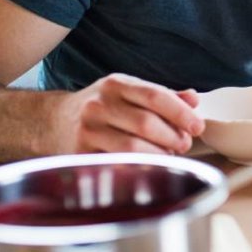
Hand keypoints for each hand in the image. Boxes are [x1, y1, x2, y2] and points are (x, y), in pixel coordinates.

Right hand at [55, 73, 204, 153]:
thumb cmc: (102, 106)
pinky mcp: (80, 155)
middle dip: (173, 137)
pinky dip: (140, 168)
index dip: (181, 112)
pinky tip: (150, 166)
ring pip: (132, 148)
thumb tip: (193, 100)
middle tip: (185, 144)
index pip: (154, 96)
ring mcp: (88, 131)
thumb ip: (163, 95)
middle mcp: (99, 105)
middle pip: (146, 123)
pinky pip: (117, 165)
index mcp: (115, 84)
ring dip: (159, 155)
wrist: (53, 121)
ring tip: (170, 155)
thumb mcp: (128, 91)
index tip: (198, 126)